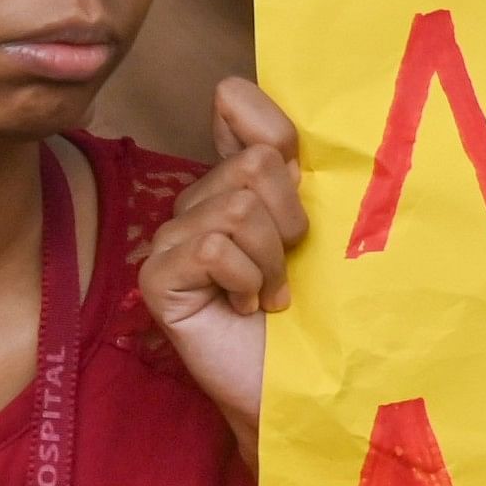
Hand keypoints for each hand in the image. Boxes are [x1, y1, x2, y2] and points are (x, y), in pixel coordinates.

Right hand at [142, 78, 305, 456]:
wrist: (305, 385)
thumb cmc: (321, 311)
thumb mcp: (326, 230)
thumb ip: (299, 170)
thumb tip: (241, 100)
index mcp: (239, 182)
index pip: (240, 106)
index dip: (274, 132)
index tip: (299, 178)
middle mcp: (200, 202)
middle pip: (254, 164)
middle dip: (290, 219)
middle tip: (291, 264)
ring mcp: (173, 239)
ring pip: (234, 206)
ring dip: (271, 258)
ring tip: (270, 293)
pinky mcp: (159, 277)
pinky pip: (211, 247)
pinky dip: (245, 280)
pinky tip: (246, 308)